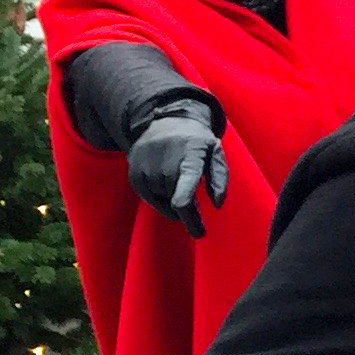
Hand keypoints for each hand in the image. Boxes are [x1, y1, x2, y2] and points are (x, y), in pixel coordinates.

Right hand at [127, 108, 227, 238]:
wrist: (166, 121)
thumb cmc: (196, 142)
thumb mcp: (216, 152)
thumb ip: (220, 178)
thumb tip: (217, 204)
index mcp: (189, 157)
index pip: (184, 192)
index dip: (190, 217)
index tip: (199, 233)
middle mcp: (163, 163)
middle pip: (176, 201)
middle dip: (189, 209)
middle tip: (196, 200)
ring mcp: (145, 168)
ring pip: (163, 201)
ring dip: (173, 200)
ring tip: (179, 180)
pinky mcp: (134, 173)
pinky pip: (149, 198)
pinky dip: (160, 199)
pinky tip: (166, 186)